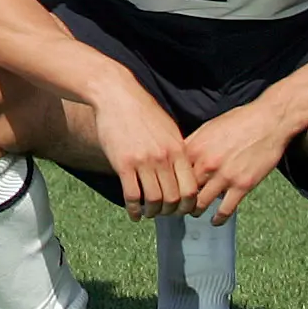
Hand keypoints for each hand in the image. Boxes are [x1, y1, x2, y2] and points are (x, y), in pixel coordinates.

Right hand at [91, 86, 196, 219]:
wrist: (117, 95)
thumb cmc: (142, 110)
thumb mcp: (168, 128)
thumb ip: (177, 150)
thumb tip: (184, 171)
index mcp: (178, 149)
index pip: (190, 188)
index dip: (188, 205)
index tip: (182, 209)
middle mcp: (163, 158)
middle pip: (174, 198)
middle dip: (170, 212)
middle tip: (164, 213)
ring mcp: (143, 161)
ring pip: (154, 200)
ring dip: (152, 212)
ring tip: (148, 212)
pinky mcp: (123, 163)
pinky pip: (132, 195)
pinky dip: (134, 209)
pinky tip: (134, 213)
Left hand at [179, 102, 294, 224]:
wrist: (268, 121)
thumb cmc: (238, 121)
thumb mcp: (208, 127)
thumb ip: (193, 144)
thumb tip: (178, 157)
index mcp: (195, 148)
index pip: (171, 173)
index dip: (167, 184)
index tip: (165, 191)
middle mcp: (206, 163)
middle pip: (182, 191)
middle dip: (177, 201)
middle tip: (176, 207)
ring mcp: (224, 175)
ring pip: (200, 203)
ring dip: (195, 211)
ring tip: (194, 212)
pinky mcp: (242, 185)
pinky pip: (225, 209)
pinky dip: (218, 218)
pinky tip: (215, 221)